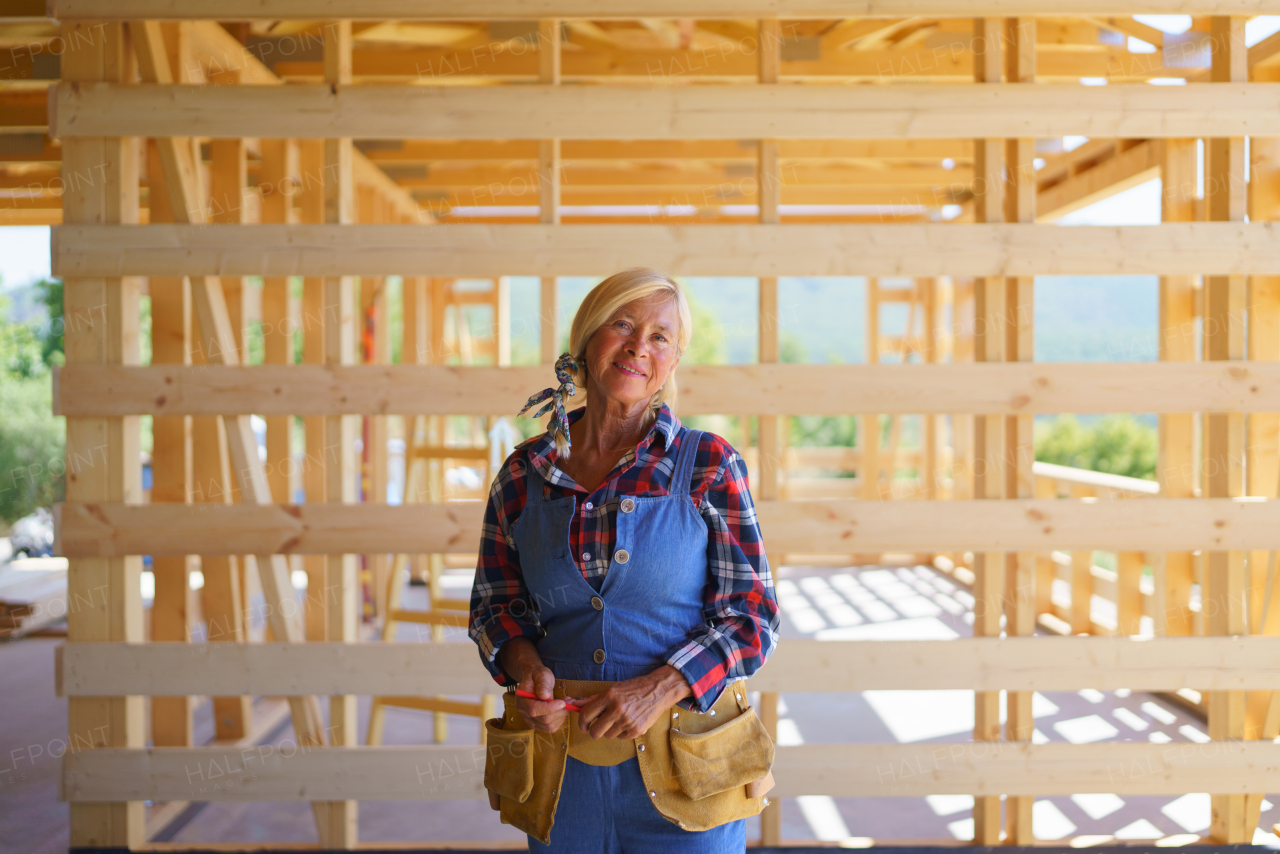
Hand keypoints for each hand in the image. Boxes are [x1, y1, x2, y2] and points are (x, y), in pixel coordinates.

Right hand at [499, 638, 570, 732]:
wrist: (535, 681)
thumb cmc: (538, 676)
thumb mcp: (541, 674)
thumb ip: (542, 684)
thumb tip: (545, 695)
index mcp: (522, 698)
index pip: (534, 710)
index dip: (550, 708)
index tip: (563, 702)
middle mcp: (524, 711)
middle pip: (544, 720)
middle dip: (560, 712)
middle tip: (570, 701)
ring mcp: (530, 719)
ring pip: (548, 726)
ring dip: (561, 716)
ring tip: (567, 704)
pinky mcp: (537, 724)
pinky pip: (550, 728)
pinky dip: (559, 720)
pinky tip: (562, 710)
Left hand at [575, 665, 691, 739]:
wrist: (658, 690)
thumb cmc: (634, 688)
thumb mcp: (614, 689)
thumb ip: (594, 699)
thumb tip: (575, 704)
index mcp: (609, 696)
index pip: (586, 714)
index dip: (581, 723)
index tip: (583, 726)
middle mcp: (617, 709)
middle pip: (595, 731)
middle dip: (594, 731)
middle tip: (598, 727)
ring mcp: (627, 721)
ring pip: (608, 735)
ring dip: (610, 730)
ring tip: (618, 719)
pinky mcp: (636, 730)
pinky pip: (621, 737)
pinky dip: (622, 732)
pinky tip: (628, 722)